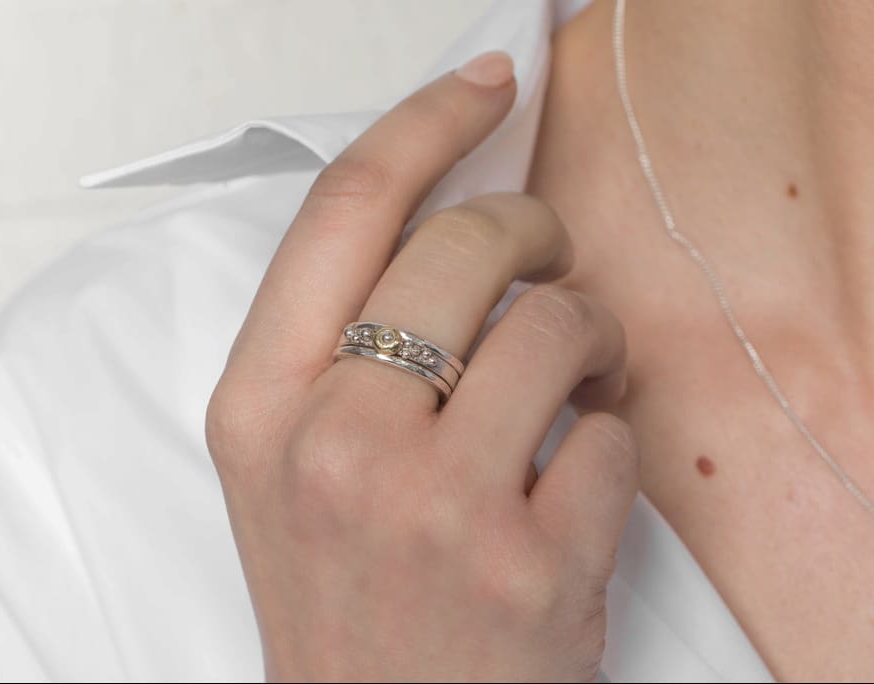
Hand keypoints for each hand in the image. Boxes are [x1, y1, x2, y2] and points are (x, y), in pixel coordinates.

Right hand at [206, 51, 636, 682]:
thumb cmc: (341, 602)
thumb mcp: (292, 466)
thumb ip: (343, 348)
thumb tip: (444, 231)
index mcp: (261, 410)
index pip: (343, 212)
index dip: (423, 127)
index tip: (480, 92)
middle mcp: (338, 447)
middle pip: (465, 246)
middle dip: (534, 226)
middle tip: (550, 251)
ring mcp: (437, 508)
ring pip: (556, 326)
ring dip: (587, 332)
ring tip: (577, 372)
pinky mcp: (533, 566)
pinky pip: (613, 437)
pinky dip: (612, 441)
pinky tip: (577, 481)